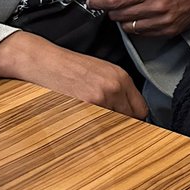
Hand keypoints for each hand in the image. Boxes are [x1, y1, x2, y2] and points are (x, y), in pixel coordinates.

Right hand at [0, 32, 147, 118]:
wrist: (47, 62)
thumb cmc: (72, 68)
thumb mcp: (103, 72)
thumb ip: (119, 89)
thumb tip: (131, 112)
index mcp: (122, 77)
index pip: (141, 109)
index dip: (134, 118)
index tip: (129, 123)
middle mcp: (115, 87)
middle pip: (130, 119)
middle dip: (121, 123)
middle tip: (108, 122)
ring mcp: (101, 97)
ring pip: (113, 124)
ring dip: (105, 126)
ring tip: (92, 117)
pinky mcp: (86, 106)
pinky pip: (97, 126)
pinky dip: (91, 127)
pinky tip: (82, 118)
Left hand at [87, 0, 189, 36]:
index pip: (115, 0)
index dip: (100, 2)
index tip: (92, 2)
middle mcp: (155, 7)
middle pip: (119, 14)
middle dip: (111, 9)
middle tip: (112, 3)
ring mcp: (161, 21)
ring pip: (128, 26)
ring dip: (123, 19)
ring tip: (129, 10)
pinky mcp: (166, 32)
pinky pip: (141, 34)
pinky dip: (136, 26)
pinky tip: (140, 17)